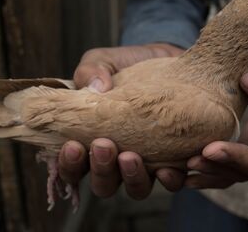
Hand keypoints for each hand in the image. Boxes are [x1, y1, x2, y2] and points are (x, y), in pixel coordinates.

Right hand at [58, 43, 184, 198]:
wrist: (169, 59)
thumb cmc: (129, 66)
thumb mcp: (103, 61)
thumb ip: (90, 72)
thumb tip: (96, 88)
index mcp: (92, 141)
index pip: (73, 168)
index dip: (69, 165)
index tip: (73, 145)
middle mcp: (118, 160)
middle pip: (103, 185)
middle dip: (101, 170)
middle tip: (105, 145)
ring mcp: (148, 162)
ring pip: (136, 188)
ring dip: (133, 178)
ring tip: (132, 157)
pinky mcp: (177, 158)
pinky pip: (174, 181)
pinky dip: (171, 178)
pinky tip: (170, 166)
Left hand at [183, 64, 247, 188]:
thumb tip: (245, 59)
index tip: (247, 78)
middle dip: (235, 157)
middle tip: (209, 150)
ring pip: (241, 176)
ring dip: (215, 171)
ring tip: (190, 163)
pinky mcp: (246, 168)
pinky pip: (227, 179)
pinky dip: (207, 179)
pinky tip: (186, 178)